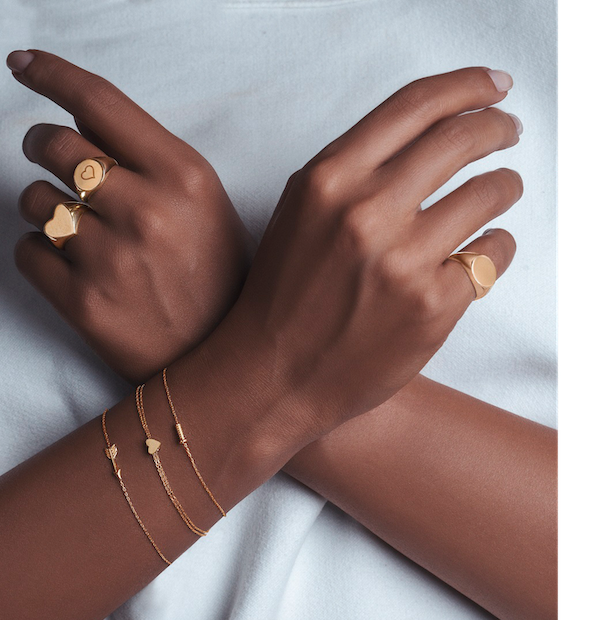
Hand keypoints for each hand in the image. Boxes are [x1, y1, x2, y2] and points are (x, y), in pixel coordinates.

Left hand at [11, 51, 254, 383]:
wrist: (216, 359)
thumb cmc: (214, 276)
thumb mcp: (205, 205)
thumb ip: (151, 157)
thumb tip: (81, 117)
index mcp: (185, 177)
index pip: (100, 102)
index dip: (52, 74)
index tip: (22, 65)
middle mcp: (146, 211)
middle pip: (54, 144)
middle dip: (42, 146)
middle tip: (50, 160)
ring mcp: (110, 259)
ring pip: (32, 199)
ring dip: (45, 207)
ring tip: (78, 231)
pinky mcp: (82, 303)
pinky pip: (25, 251)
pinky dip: (40, 253)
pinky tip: (73, 267)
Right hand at [208, 66, 521, 438]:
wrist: (273, 374)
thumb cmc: (282, 295)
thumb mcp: (299, 213)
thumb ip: (353, 169)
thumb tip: (426, 135)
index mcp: (328, 180)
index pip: (416, 105)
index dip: (467, 86)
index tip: (494, 86)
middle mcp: (367, 212)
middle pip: (462, 139)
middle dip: (496, 128)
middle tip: (506, 132)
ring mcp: (404, 260)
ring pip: (492, 192)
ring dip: (504, 186)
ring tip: (499, 191)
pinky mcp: (433, 305)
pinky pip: (493, 254)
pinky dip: (495, 248)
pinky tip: (478, 252)